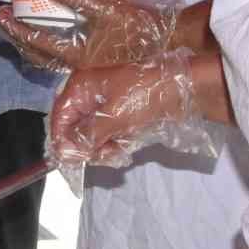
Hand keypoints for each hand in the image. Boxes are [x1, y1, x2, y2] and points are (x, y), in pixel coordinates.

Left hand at [0, 0, 178, 70]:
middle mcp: (75, 62)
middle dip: (15, 36)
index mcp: (74, 53)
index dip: (14, 28)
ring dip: (28, 40)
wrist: (168, 40)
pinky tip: (45, 26)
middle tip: (0, 18)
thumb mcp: (105, 7)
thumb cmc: (137, 26)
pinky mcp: (93, 56)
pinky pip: (59, 51)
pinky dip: (45, 41)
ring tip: (16, 21)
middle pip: (35, 53)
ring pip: (46, 55)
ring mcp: (84, 61)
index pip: (34, 41)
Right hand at [48, 50, 215, 191]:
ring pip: (92, 135)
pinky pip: (109, 136)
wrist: (187, 89)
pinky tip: (124, 151)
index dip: (61, 139)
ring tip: (117, 154)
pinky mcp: (122, 117)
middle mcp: (89, 95)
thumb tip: (64, 153)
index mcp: (82, 86)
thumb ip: (88, 135)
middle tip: (102, 157)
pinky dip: (114, 146)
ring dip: (102, 148)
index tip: (68, 161)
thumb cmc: (146, 95)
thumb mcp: (114, 116)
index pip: (60, 115)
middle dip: (86, 145)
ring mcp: (106, 107)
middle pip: (75, 127)